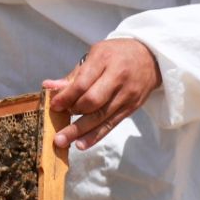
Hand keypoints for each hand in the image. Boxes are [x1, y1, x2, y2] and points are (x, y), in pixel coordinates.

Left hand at [42, 39, 161, 150]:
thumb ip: (73, 75)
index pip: (82, 83)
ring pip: (101, 116)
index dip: (66, 97)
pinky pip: (111, 124)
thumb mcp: (94, 55)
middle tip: (56, 121)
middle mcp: (118, 78)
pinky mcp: (131, 108)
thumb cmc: (116, 55)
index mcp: (104, 60)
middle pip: (93, 101)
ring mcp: (127, 95)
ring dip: (80, 130)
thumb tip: (48, 87)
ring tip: (62, 141)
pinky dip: (95, 135)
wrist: (150, 58)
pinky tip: (81, 144)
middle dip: (72, 113)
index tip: (53, 106)